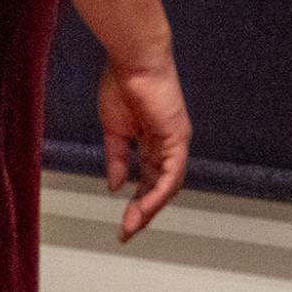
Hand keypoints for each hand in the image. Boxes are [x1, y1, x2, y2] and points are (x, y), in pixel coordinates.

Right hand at [100, 57, 191, 241]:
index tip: (122, 222)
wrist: (133, 60)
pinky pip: (171, 174)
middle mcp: (167, 144)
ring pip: (167, 186)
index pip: (148, 179)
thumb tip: (116, 185)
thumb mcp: (114, 129)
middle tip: (126, 231)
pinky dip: (157, 194)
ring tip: (131, 226)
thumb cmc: (122, 84)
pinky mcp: (177, 138)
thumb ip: (117, 158)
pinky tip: (143, 208)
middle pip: (160, 187)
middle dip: (143, 212)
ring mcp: (174, 142)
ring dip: (149, 209)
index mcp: (152, 140)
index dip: (136, 202)